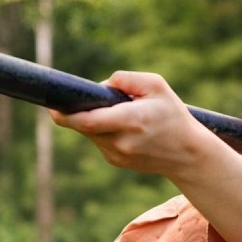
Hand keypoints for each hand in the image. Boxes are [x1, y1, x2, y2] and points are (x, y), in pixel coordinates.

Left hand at [49, 71, 214, 179]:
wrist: (188, 154)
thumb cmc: (173, 115)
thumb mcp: (157, 86)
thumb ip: (127, 79)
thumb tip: (100, 85)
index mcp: (131, 121)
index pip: (88, 121)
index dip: (67, 115)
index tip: (53, 107)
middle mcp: (121, 142)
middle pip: (85, 126)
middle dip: (78, 113)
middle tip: (73, 101)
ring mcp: (117, 155)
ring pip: (91, 133)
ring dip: (93, 121)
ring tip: (117, 112)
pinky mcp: (116, 161)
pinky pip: (99, 141)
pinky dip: (102, 130)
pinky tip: (121, 126)